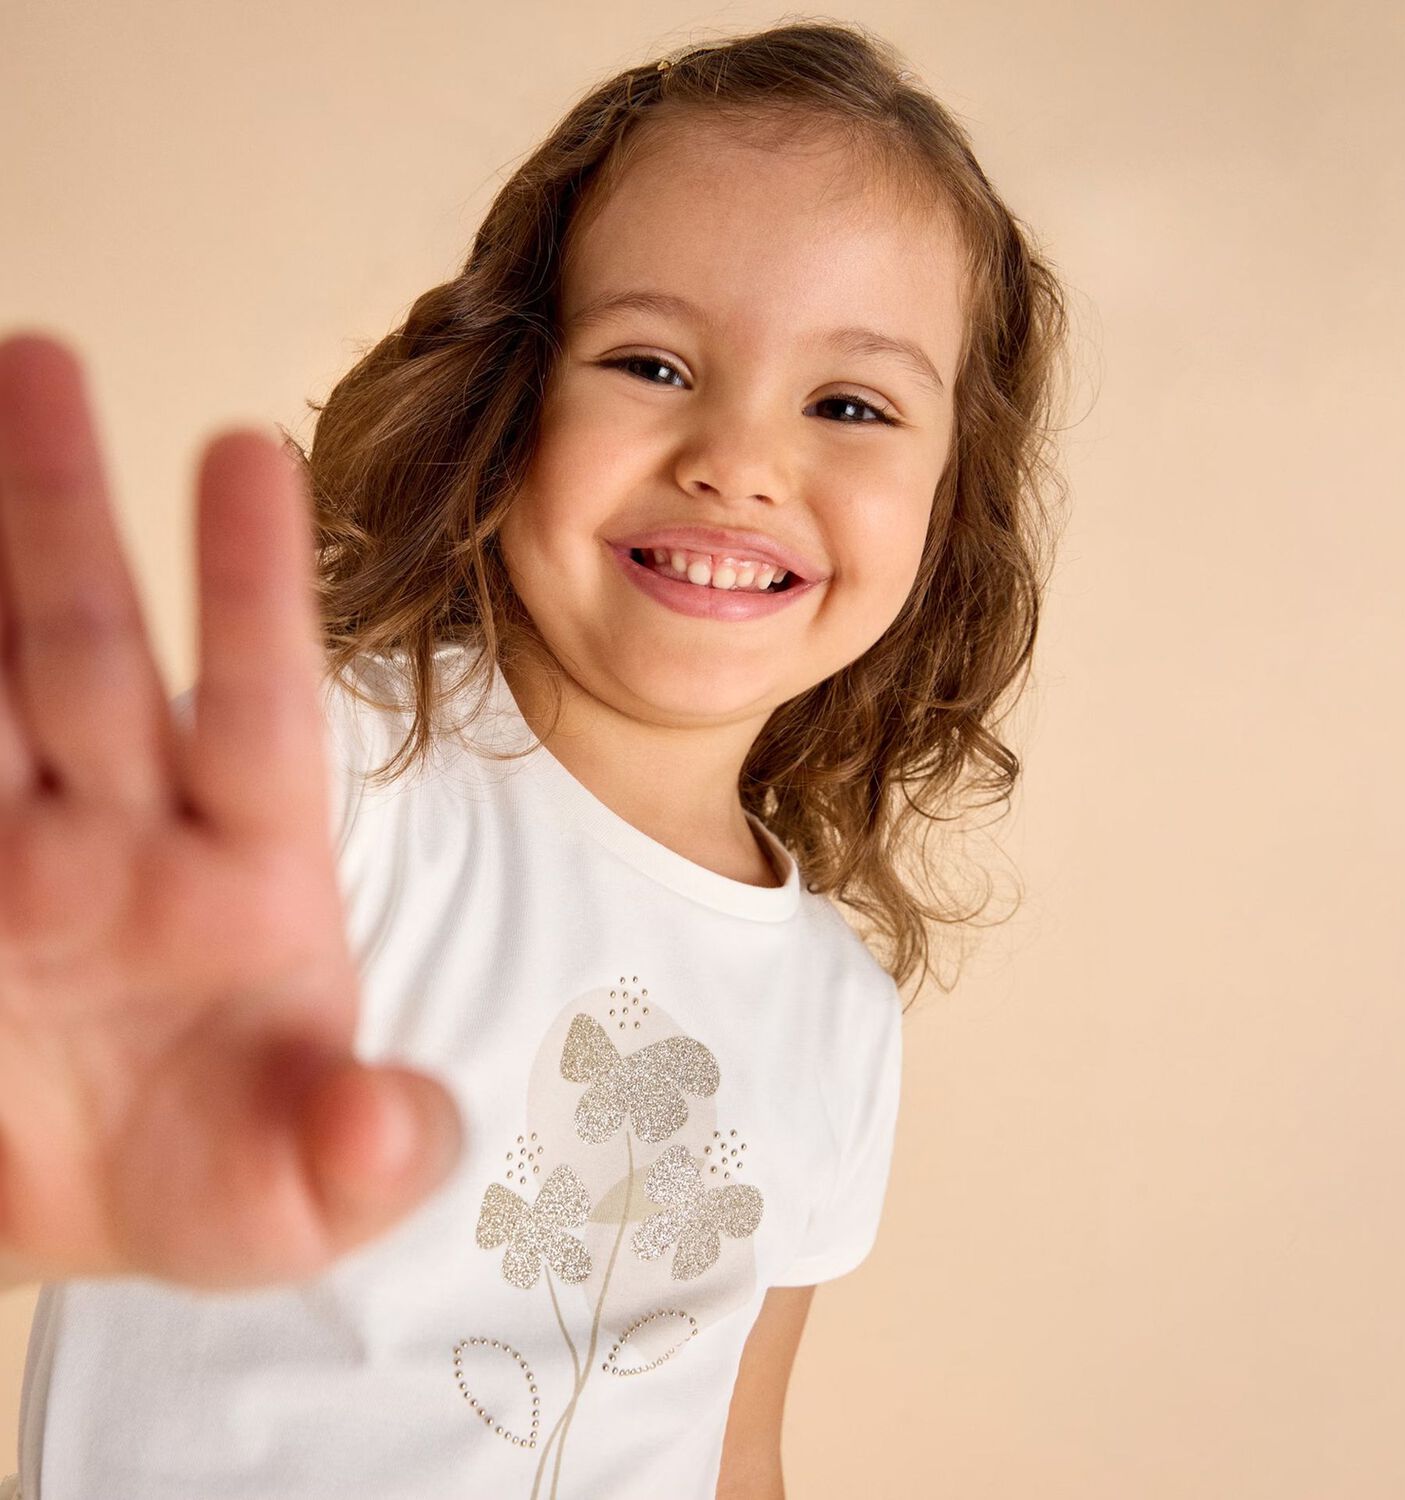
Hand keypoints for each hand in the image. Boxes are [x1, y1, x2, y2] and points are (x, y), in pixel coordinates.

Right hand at [0, 332, 462, 1289]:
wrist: (106, 1208)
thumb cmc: (226, 1174)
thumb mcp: (302, 1193)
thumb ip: (360, 1157)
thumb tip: (393, 1127)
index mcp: (249, 870)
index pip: (258, 703)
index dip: (252, 584)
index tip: (247, 449)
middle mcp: (121, 831)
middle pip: (86, 649)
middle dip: (58, 512)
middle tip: (42, 356)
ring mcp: (15, 848)